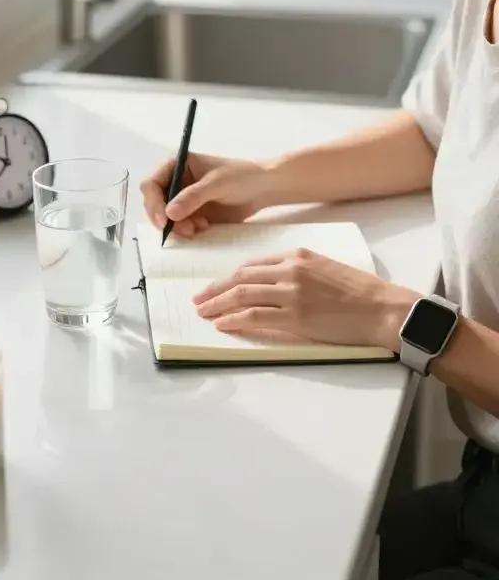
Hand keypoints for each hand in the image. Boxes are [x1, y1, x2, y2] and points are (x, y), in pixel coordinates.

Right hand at [140, 153, 276, 239]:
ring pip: (165, 218)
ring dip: (177, 227)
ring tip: (198, 229)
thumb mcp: (216, 183)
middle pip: (154, 203)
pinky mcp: (192, 213)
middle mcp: (175, 181)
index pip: (151, 184)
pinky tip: (204, 227)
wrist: (263, 189)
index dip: (153, 202)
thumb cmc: (241, 176)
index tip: (164, 220)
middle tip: (184, 230)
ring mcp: (183, 199)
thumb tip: (169, 213)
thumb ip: (192, 197)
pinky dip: (187, 230)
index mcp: (176, 164)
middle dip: (165, 219)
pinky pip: (179, 226)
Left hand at [193, 247, 417, 349]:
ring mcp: (291, 293)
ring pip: (242, 296)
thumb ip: (297, 271)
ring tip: (203, 312)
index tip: (216, 285)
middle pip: (241, 278)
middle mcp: (290, 270)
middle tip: (198, 298)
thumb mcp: (324, 268)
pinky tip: (222, 324)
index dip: (230, 276)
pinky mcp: (295, 317)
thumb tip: (271, 283)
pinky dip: (233, 320)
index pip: (253, 265)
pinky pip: (254, 317)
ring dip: (218, 304)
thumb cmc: (358, 291)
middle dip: (215, 289)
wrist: (380, 307)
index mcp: (297, 255)